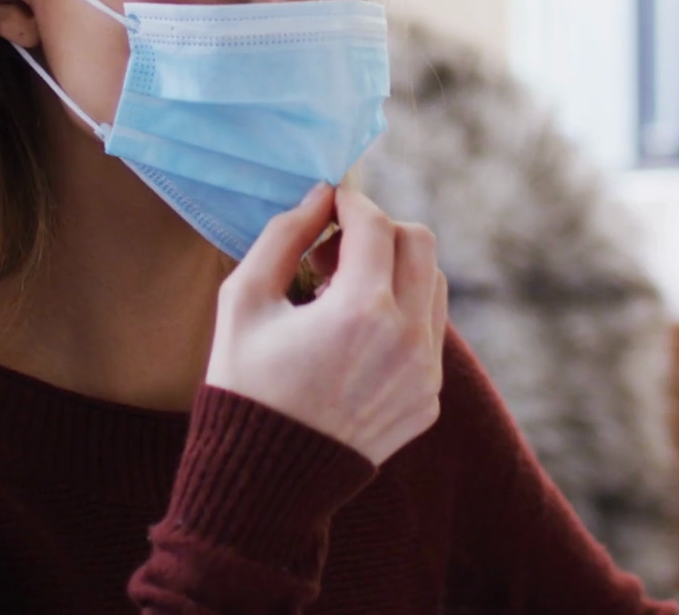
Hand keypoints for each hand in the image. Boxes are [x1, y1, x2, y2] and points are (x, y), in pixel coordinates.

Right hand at [205, 184, 449, 465]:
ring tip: (341, 295)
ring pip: (434, 285)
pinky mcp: (428, 399)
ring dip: (395, 271)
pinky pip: (430, 333)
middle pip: (420, 243)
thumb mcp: (244, 301)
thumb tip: (319, 196)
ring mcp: (425, 373)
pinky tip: (353, 338)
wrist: (266, 481)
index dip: (350, 201)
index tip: (329, 201)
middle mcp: (407, 339)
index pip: (375, 223)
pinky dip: (400, 316)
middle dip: (380, 230)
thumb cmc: (245, 385)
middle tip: (336, 249)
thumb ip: (283, 235)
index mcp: (360, 310)